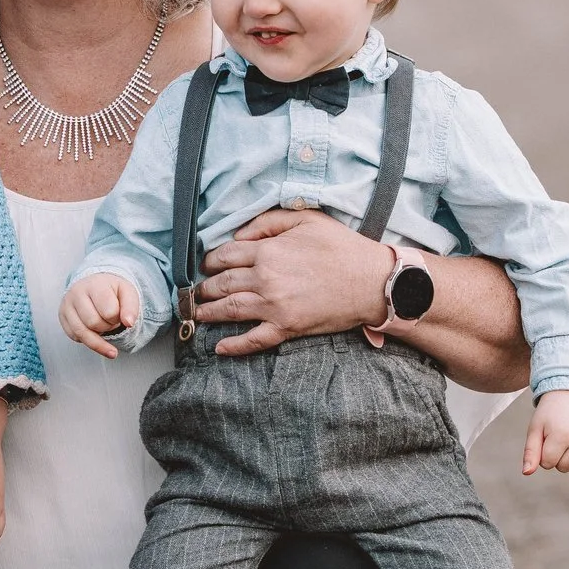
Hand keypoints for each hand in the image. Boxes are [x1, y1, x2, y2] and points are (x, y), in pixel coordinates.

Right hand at [59, 274, 138, 358]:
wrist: (95, 285)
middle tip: (110, 318)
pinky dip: (88, 338)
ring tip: (103, 326)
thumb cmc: (112, 291)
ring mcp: (66, 305)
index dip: (117, 318)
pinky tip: (93, 329)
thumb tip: (129, 323)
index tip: (118, 312)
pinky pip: (75, 337)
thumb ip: (131, 307)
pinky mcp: (62, 317)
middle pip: (94, 323)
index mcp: (95, 284)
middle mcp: (76, 292)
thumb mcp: (127, 293)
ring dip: (97, 336)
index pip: (108, 312)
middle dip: (107, 326)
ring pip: (82, 333)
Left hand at [193, 208, 389, 355]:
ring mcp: (275, 306)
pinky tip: (219, 348)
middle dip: (204, 288)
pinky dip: (234, 346)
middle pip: (222, 284)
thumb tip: (238, 234)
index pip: (225, 256)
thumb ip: (268, 221)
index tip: (205, 265)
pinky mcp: (287, 327)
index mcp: (268, 251)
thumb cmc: (342, 247)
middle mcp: (266, 279)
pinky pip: (254, 340)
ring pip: (230, 310)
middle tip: (195, 292)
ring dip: (208, 313)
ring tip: (196, 314)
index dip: (210, 261)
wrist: (372, 281)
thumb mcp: (306, 219)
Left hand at [521, 389, 568, 475]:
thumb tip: (526, 473)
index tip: (545, 438)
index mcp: (561, 436)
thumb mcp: (536, 428)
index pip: (547, 463)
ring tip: (567, 440)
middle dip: (555, 457)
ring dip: (568, 460)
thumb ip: (530, 452)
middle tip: (557, 437)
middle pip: (562, 467)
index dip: (542, 453)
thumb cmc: (550, 413)